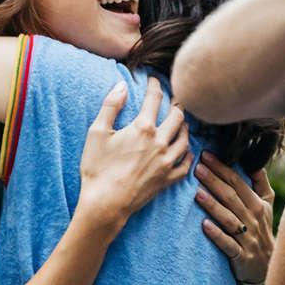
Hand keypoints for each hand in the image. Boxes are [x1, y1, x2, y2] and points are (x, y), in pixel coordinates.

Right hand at [78, 78, 191, 231]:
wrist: (105, 204)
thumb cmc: (97, 168)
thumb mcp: (97, 133)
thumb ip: (110, 106)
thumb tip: (121, 85)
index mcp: (143, 128)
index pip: (155, 98)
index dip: (154, 85)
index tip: (153, 80)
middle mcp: (160, 142)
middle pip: (178, 115)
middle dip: (176, 103)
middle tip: (172, 99)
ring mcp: (167, 162)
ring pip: (185, 138)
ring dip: (184, 127)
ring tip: (180, 122)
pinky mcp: (168, 180)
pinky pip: (186, 164)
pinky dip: (188, 154)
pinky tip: (184, 151)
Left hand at [194, 151, 273, 284]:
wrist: (269, 266)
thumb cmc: (262, 230)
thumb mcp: (267, 205)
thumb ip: (261, 183)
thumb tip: (254, 161)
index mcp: (258, 204)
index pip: (238, 182)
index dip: (222, 168)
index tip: (206, 156)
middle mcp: (253, 219)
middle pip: (231, 197)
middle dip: (214, 181)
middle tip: (197, 167)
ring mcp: (247, 238)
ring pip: (228, 219)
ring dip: (213, 205)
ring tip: (196, 193)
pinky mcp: (241, 256)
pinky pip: (228, 244)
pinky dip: (217, 234)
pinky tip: (204, 225)